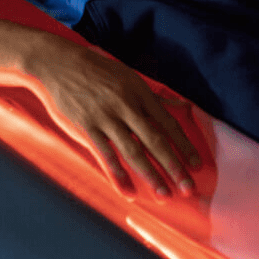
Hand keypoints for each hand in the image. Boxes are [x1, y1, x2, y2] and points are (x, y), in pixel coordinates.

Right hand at [24, 36, 201, 198]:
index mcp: (140, 93)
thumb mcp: (131, 77)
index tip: (197, 165)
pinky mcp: (87, 127)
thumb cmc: (99, 70)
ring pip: (132, 151)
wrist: (61, 64)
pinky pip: (105, 155)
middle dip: (174, 166)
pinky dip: (118, 175)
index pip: (168, 123)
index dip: (184, 145)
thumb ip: (157, 96)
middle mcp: (126, 105)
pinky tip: (130, 192)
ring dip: (150, 175)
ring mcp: (106, 117)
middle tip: (188, 188)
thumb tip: (184, 107)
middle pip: (155, 140)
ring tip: (164, 194)